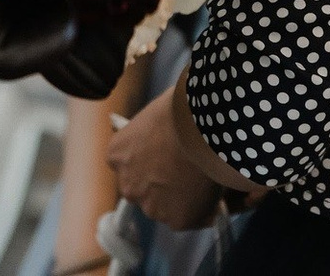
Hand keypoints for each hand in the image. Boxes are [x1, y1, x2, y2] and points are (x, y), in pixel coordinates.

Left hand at [106, 84, 222, 230]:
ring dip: (183, 199)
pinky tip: (212, 188)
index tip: (166, 160)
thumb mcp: (151, 118)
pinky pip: (193, 218)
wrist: (199, 125)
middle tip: (188, 171)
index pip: (131, 168)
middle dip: (163, 185)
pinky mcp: (177, 220)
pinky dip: (204, 209)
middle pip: (145, 192)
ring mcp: (151, 206)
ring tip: (204, 178)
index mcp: (116, 155)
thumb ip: (149, 135)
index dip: (151, 164)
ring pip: (169, 208)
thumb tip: (160, 136)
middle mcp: (128, 185)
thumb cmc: (180, 110)